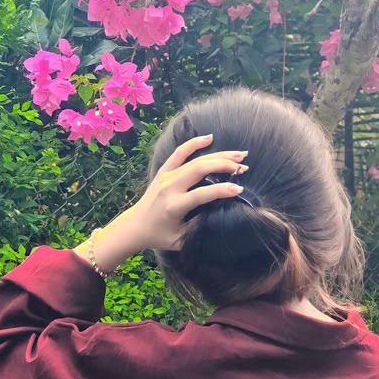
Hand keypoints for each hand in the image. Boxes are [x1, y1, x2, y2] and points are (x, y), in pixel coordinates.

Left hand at [74, 134, 247, 272]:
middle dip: (224, 165)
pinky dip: (194, 143)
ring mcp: (166, 176)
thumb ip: (199, 229)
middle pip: (200, 169)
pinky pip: (180, 153)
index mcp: (174, 206)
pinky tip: (210, 138)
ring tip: (239, 154)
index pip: (202, 194)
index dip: (222, 191)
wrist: (135, 226)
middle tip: (243, 167)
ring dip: (219, 155)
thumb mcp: (180, 240)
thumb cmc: (160, 236)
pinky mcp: (164, 171)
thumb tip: (222, 215)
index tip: (239, 189)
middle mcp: (170, 187)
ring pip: (195, 160)